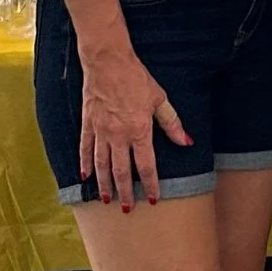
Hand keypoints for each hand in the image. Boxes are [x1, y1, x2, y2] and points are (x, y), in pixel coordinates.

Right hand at [77, 49, 189, 211]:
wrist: (108, 61)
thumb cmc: (136, 78)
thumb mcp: (159, 98)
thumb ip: (172, 123)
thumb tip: (186, 142)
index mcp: (138, 131)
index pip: (146, 166)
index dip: (150, 184)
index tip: (153, 199)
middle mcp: (118, 135)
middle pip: (121, 171)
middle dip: (125, 192)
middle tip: (127, 209)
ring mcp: (100, 131)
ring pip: (102, 165)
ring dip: (104, 184)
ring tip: (106, 199)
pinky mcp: (88, 123)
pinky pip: (85, 148)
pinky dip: (85, 163)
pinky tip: (85, 176)